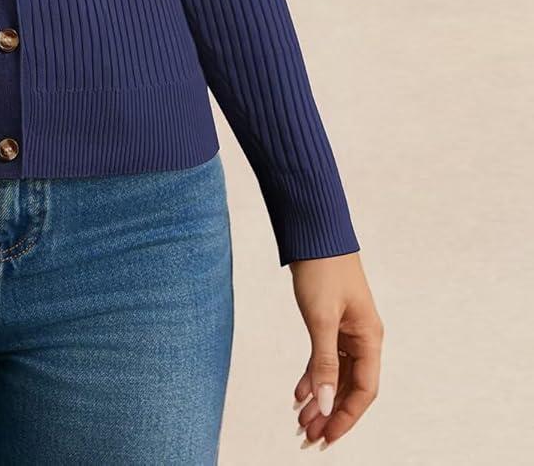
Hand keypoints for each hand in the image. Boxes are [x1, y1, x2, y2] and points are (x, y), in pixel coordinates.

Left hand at [290, 251, 381, 448]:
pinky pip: (325, 358)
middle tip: (308, 437)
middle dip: (331, 413)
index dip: (346, 417)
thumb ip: (324, 363)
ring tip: (301, 422)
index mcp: (370, 339)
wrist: (314, 232)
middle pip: (350, 387)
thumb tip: (325, 405)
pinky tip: (299, 394)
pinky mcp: (332, 322)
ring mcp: (348, 330)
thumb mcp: (321, 319)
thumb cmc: (322, 269)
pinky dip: (313, 376)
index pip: (364, 391)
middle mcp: (363, 338)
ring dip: (320, 399)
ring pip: (336, 375)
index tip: (327, 437)